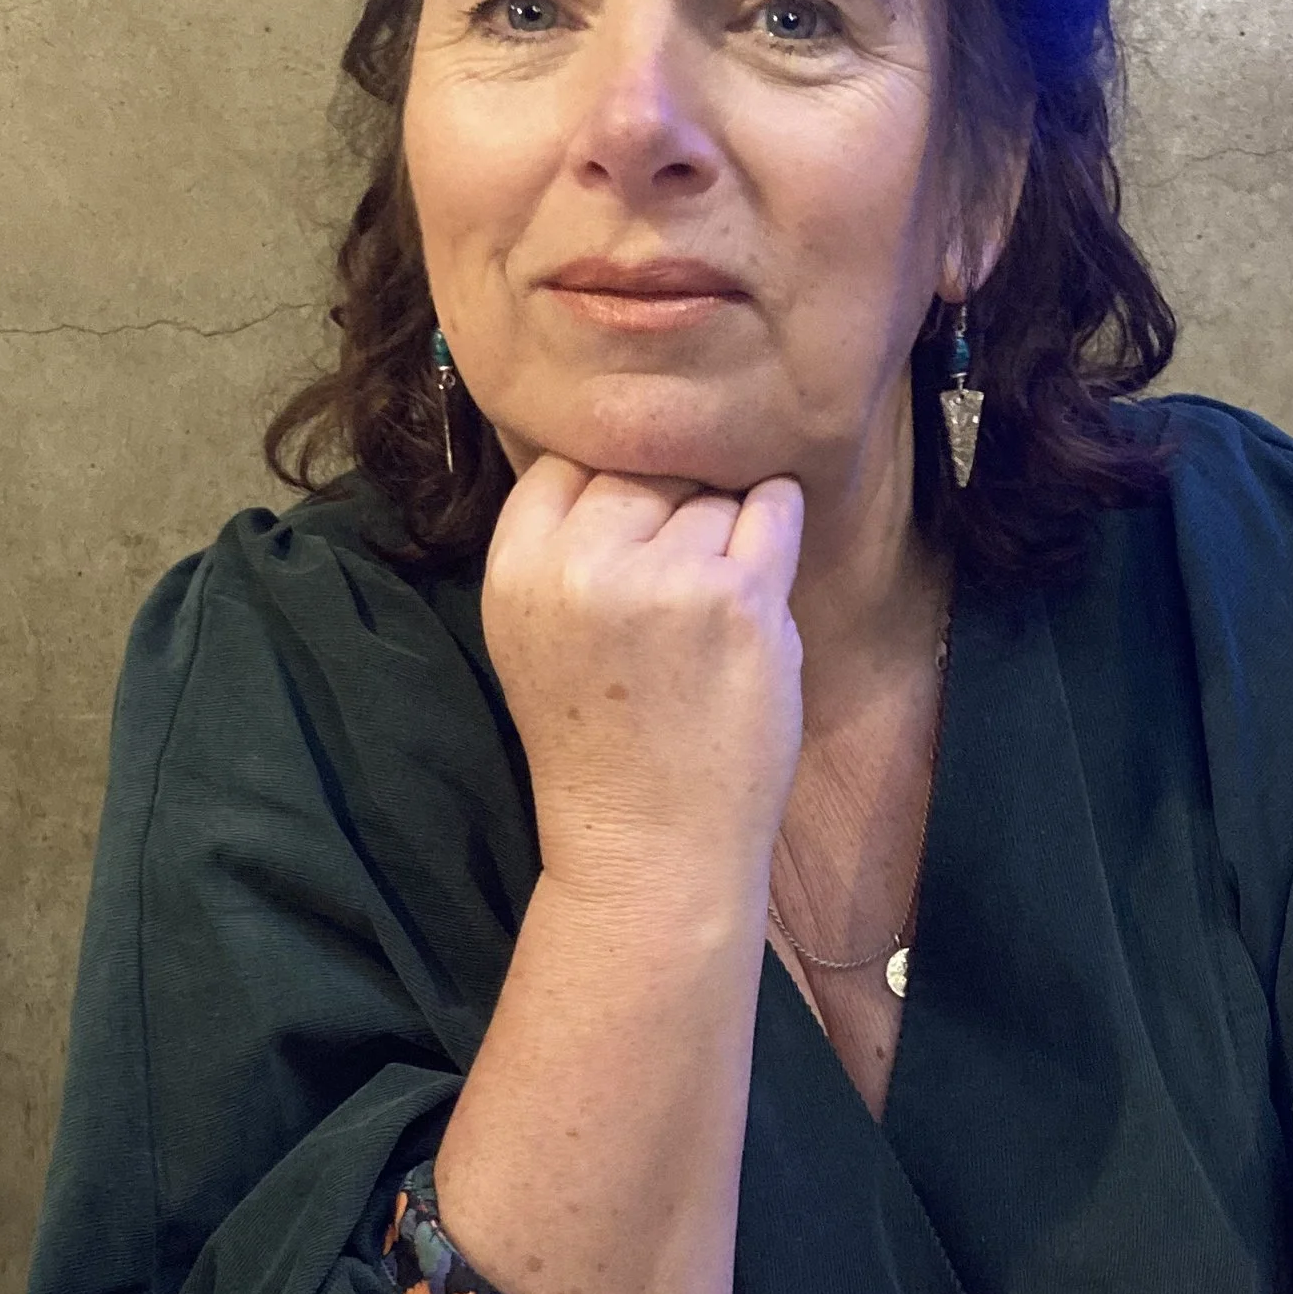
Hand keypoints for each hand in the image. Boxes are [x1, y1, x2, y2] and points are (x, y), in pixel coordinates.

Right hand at [480, 456, 804, 896]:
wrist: (649, 848)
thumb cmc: (601, 742)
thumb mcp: (534, 630)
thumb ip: (562, 542)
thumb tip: (627, 445)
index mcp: (516, 568)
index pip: (567, 458)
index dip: (607, 491)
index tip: (627, 542)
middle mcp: (582, 564)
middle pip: (643, 469)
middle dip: (668, 510)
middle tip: (674, 590)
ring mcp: (666, 578)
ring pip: (711, 491)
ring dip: (723, 532)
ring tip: (707, 614)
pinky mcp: (741, 599)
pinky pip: (775, 509)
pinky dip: (776, 528)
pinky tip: (756, 585)